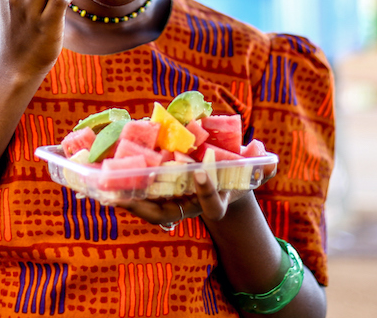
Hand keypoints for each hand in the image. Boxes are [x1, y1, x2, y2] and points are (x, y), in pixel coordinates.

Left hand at [120, 163, 275, 227]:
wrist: (223, 185)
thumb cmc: (236, 175)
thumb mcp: (251, 170)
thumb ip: (263, 166)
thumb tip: (271, 162)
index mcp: (214, 203)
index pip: (211, 205)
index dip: (206, 192)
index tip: (200, 174)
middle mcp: (190, 207)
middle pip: (165, 214)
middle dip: (145, 207)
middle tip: (124, 197)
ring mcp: (173, 203)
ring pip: (147, 208)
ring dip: (127, 200)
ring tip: (106, 192)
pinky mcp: (160, 194)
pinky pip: (139, 196)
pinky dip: (124, 190)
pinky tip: (105, 181)